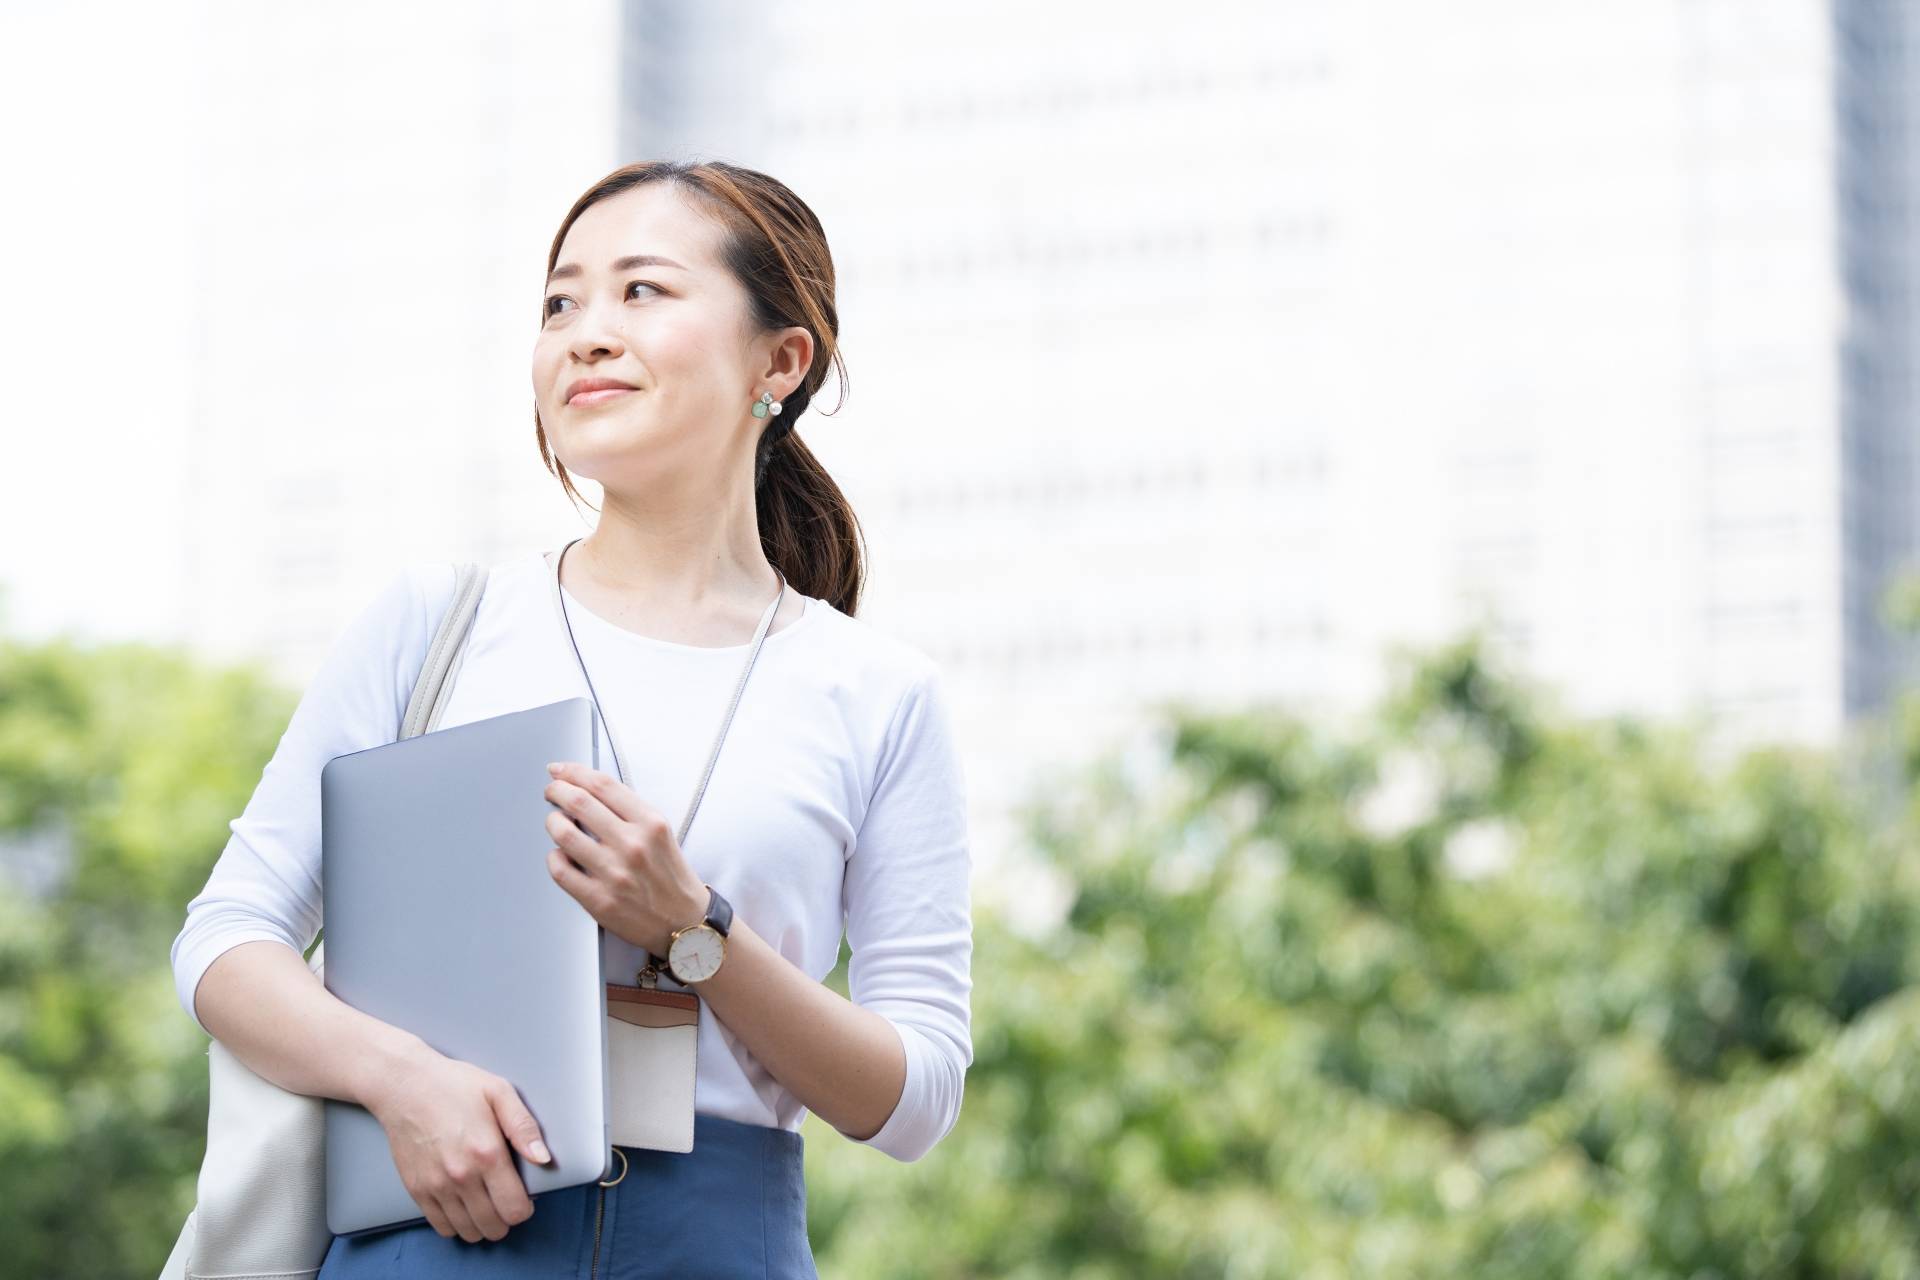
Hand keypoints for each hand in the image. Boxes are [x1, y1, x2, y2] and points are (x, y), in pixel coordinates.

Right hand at [362, 1043, 549, 1242]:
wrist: (405, 1086)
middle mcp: (461, 1176)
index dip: (525, 1208)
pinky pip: (441, 1227)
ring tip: (486, 1204)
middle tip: (505, 1200)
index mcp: (487, 1152)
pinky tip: (463, 1206)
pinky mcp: (417, 1190)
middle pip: (493, 1227)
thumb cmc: (453, 1086)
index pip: (514, 1209)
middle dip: (506, 1219)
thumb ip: (524, 1127)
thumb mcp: (499, 1092)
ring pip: (468, 1232)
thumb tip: (543, 1158)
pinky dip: (456, 1224)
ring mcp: (436, 1186)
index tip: (524, 1197)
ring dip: (482, 1225)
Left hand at [543, 761, 709, 956]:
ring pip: (563, 834)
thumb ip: (627, 810)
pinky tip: (561, 855)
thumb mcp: (660, 832)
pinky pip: (560, 870)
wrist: (685, 922)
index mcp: (650, 823)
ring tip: (555, 822)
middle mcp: (632, 845)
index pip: (602, 784)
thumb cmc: (670, 876)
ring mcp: (615, 874)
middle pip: (578, 802)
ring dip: (552, 822)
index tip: (559, 770)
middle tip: (551, 792)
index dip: (573, 771)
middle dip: (556, 791)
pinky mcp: (599, 900)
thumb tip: (585, 788)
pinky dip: (554, 857)